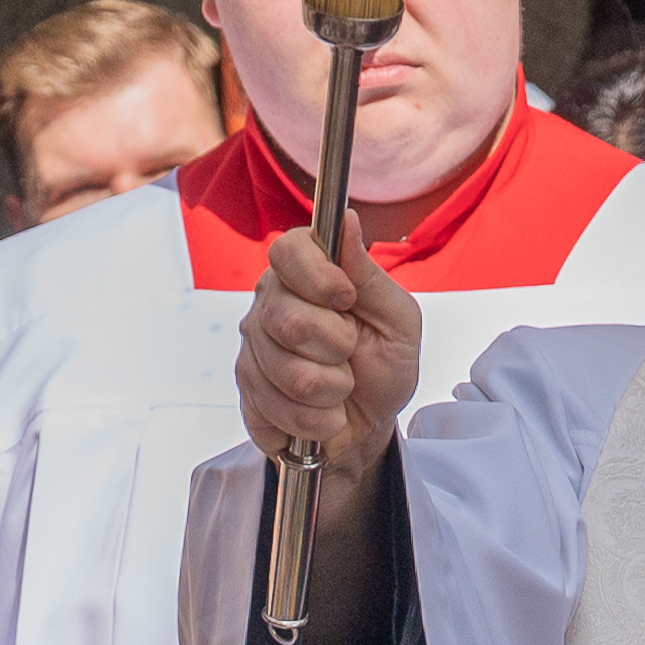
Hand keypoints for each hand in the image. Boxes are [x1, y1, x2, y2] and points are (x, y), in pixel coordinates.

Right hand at [238, 211, 420, 483]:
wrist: (369, 424)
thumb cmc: (384, 365)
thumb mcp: (397, 319)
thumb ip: (369, 274)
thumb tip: (346, 220)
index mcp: (306, 273)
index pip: (287, 250)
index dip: (318, 277)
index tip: (346, 300)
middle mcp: (270, 304)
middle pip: (287, 319)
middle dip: (336, 346)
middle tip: (350, 352)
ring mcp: (252, 349)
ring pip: (285, 371)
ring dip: (331, 389)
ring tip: (341, 387)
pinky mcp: (246, 394)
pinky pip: (274, 409)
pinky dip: (314, 419)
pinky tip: (323, 413)